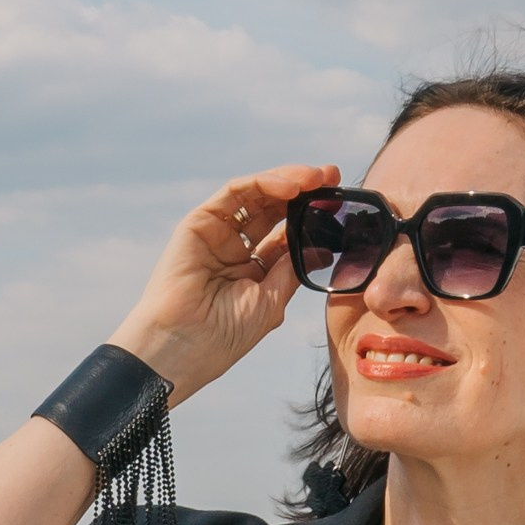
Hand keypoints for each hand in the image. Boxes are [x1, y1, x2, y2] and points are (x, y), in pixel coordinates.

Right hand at [109, 163, 339, 407]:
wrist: (183, 347)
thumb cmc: (223, 336)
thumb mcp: (271, 301)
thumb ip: (292, 269)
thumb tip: (323, 248)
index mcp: (252, 270)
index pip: (286, 234)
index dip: (313, 217)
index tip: (342, 205)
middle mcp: (234, 248)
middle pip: (273, 209)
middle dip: (305, 191)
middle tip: (334, 178)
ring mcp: (216, 234)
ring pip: (256, 196)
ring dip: (289, 181)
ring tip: (318, 178)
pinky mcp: (199, 223)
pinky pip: (235, 194)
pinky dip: (263, 184)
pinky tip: (291, 187)